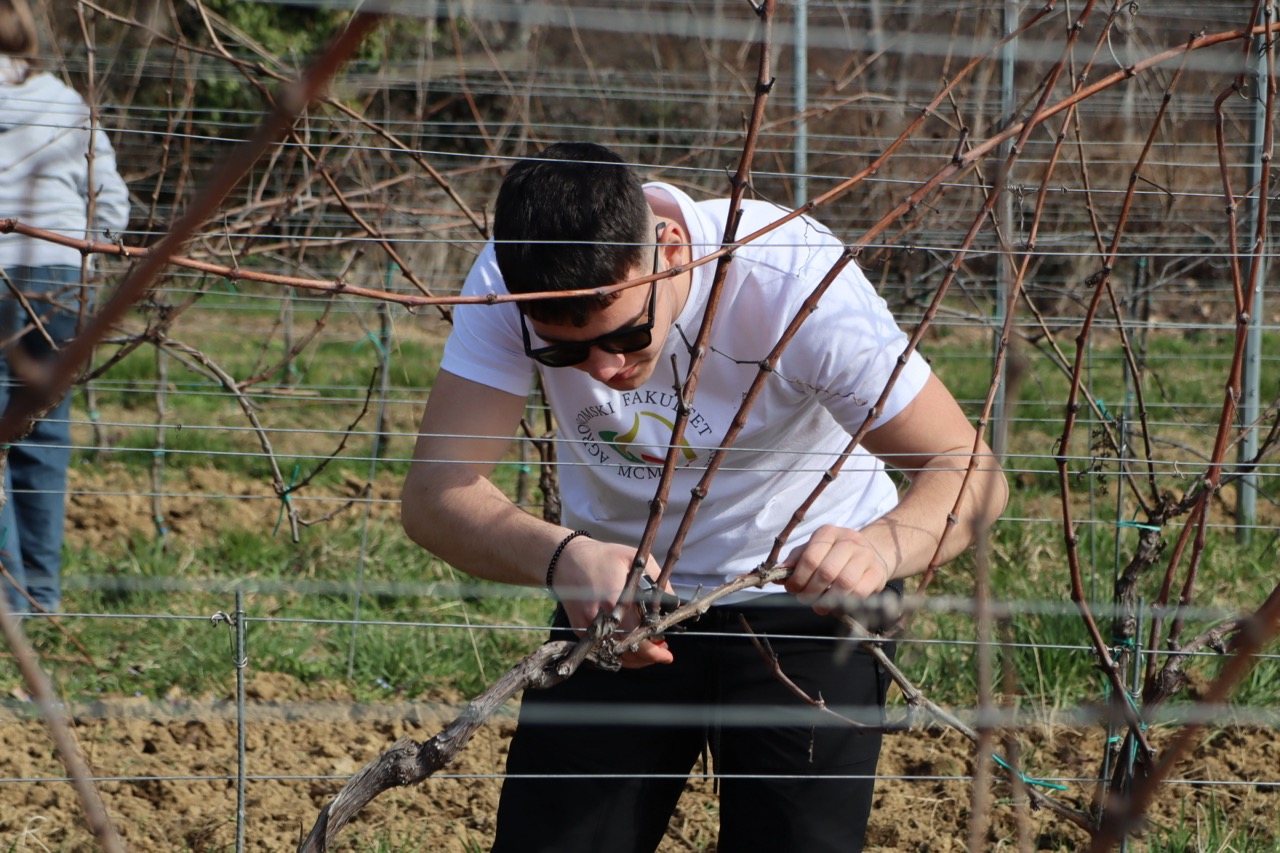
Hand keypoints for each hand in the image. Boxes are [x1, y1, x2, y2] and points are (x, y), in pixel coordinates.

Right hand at [550, 537, 674, 667]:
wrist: (566, 560)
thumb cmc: (603, 557)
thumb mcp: (634, 559)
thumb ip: (657, 580)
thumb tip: (674, 603)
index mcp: (616, 600)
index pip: (638, 636)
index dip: (654, 649)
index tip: (667, 653)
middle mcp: (600, 618)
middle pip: (627, 651)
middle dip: (648, 656)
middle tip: (663, 653)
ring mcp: (587, 627)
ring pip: (614, 655)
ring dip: (634, 658)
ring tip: (650, 652)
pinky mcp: (579, 630)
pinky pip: (601, 650)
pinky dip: (617, 652)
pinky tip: (630, 647)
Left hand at [781, 525, 891, 615]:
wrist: (870, 554)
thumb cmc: (834, 555)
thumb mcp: (812, 551)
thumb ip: (795, 562)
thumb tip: (777, 576)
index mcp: (828, 533)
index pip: (810, 557)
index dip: (798, 578)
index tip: (792, 589)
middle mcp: (848, 540)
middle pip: (826, 571)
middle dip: (811, 591)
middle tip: (804, 599)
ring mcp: (865, 556)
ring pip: (844, 583)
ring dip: (827, 599)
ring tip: (819, 605)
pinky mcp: (877, 573)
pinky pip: (859, 592)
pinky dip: (845, 603)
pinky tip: (837, 604)